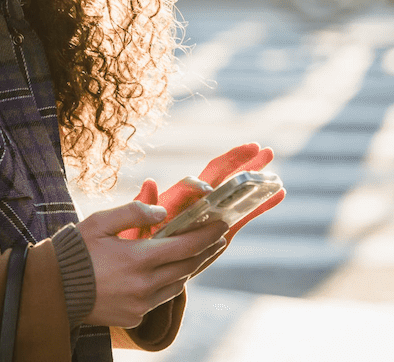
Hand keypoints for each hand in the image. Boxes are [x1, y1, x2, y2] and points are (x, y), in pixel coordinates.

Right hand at [78, 201, 226, 327]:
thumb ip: (132, 212)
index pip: (186, 245)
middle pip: (188, 266)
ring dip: (188, 268)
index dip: (208, 234)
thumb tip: (161, 211)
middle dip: (205, 250)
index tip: (222, 224)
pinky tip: (164, 275)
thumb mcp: (99, 222)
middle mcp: (145, 283)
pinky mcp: (135, 316)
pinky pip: (159, 299)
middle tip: (217, 238)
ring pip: (177, 285)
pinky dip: (166, 285)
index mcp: (138, 257)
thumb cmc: (75, 250)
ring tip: (194, 255)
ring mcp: (141, 303)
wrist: (54, 289)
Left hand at [120, 143, 285, 262]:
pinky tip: (280, 193)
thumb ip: (142, 206)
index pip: (190, 185)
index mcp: (175, 200)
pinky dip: (261, 204)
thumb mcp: (134, 225)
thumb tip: (149, 182)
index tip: (205, 191)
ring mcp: (211, 215)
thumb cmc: (137, 243)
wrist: (148, 267)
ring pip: (236, 191)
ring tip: (273, 163)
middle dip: (238, 162)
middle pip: (218, 176)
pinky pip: (244, 214)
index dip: (198, 185)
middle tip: (259, 148)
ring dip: (255, 177)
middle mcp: (195, 203)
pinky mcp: (222, 229)